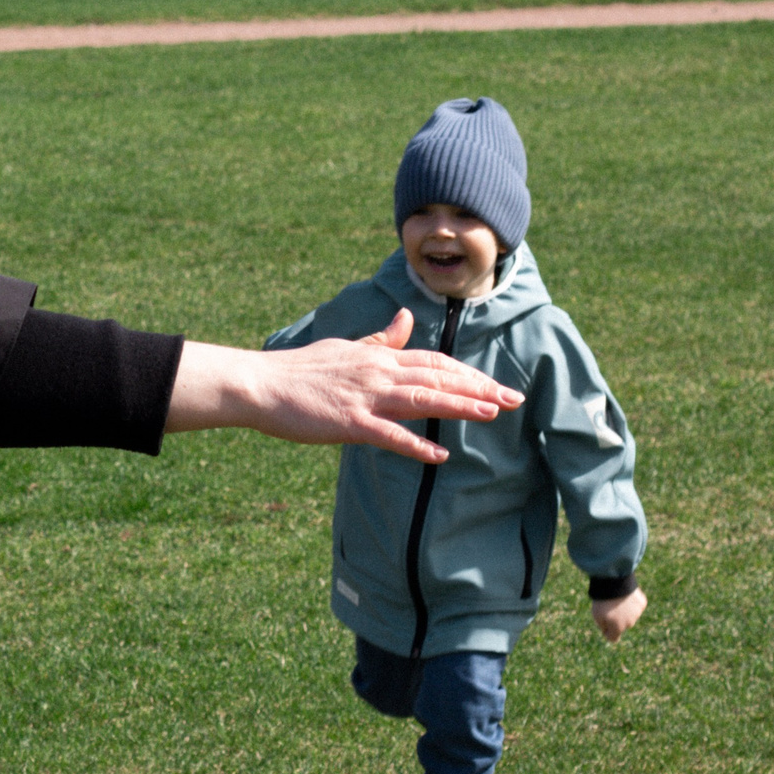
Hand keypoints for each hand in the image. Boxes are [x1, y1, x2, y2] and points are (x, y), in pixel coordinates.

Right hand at [166, 309, 523, 462]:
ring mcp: (364, 397)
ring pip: (421, 399)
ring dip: (459, 406)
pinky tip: (439, 455)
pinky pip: (388, 435)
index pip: (434, 362)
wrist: (260, 383)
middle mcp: (377, 372)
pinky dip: (415, 444)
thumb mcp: (346, 347)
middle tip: (514, 398)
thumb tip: (405, 318)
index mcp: (378, 356)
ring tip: (492, 414)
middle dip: (478, 388)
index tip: (496, 385)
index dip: (468, 374)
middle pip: (437, 377)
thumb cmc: (300, 370)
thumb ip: (380, 338)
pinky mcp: (348, 422)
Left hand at [592, 587, 647, 642]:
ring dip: (624, 611)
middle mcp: (629, 623)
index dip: (607, 633)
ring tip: (617, 599)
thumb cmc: (603, 600)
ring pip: (629, 615)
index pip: (613, 638)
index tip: (604, 626)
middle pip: (621, 625)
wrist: (615, 582)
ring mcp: (637, 613)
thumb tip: (607, 630)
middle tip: (609, 607)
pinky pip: (636, 606)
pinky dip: (631, 602)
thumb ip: (602, 625)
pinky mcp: (642, 603)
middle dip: (616, 620)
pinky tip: (626, 595)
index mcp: (617, 628)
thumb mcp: (596, 614)